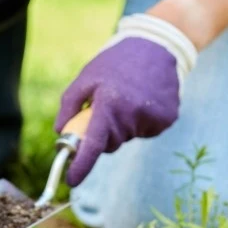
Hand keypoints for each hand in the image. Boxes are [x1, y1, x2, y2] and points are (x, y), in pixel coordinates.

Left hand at [55, 37, 181, 186]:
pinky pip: (146, 130)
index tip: (71, 180)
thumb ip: (69, 106)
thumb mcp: (85, 78)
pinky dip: (140, 121)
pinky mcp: (168, 118)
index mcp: (109, 104)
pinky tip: (143, 99)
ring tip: (126, 96)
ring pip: (129, 136)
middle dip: (103, 133)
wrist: (156, 46)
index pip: (93, 145)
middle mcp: (133, 115)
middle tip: (104, 108)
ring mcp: (154, 118)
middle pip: (111, 143)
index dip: (81, 166)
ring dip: (123, 124)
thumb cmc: (114, 63)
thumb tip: (59, 132)